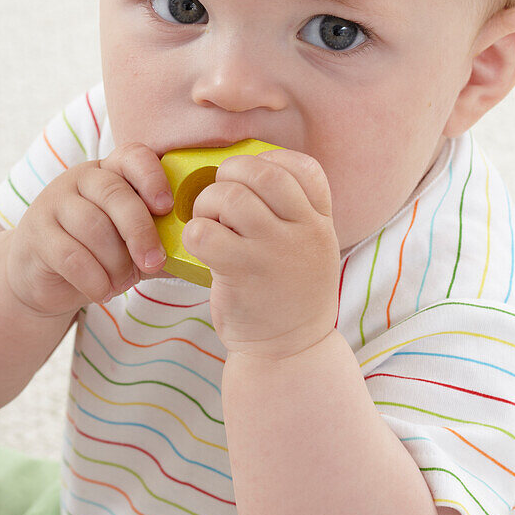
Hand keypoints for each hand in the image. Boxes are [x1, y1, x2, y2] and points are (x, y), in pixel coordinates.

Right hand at [5, 144, 173, 315]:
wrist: (44, 278)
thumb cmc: (99, 255)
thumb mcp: (133, 244)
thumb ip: (164, 240)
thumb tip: (204, 250)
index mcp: (111, 172)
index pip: (133, 156)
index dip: (152, 178)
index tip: (166, 208)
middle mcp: (81, 179)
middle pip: (114, 194)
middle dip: (139, 231)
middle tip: (153, 262)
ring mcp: (54, 203)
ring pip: (92, 226)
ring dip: (115, 261)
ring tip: (123, 282)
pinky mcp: (36, 234)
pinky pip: (70, 254)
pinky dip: (93, 278)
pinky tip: (101, 291)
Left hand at [181, 148, 340, 359]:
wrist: (289, 352)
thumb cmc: (288, 292)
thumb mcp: (310, 247)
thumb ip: (294, 211)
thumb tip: (247, 168)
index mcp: (320, 221)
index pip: (302, 167)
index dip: (269, 162)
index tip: (251, 181)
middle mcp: (304, 232)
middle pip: (261, 173)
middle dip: (230, 175)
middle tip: (219, 199)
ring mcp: (274, 252)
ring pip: (229, 197)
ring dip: (207, 203)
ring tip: (208, 224)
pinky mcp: (242, 273)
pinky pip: (204, 232)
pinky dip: (194, 233)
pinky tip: (201, 247)